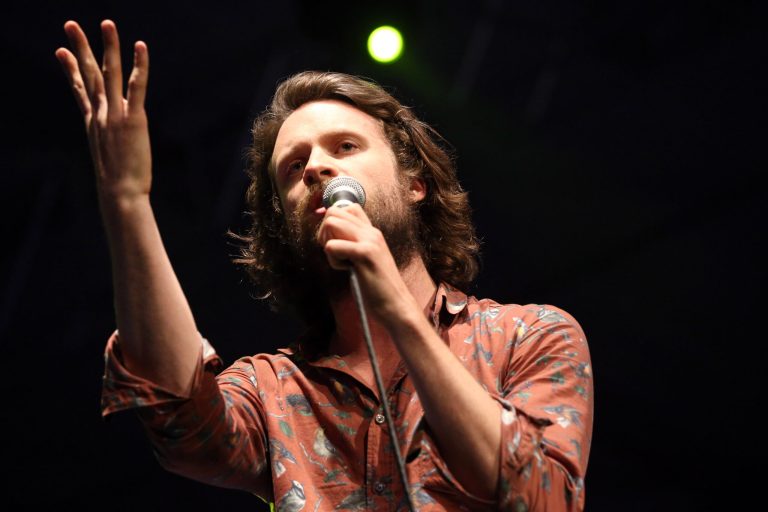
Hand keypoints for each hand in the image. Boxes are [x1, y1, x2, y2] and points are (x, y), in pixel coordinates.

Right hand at [55, 20, 150, 205]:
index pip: (80, 90)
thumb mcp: (109, 156)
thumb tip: (114, 142)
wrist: (119, 193)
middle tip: (70, 24)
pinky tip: (140, 46)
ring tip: (107, 23)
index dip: (70, 68)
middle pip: (89, 75)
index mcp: (94, 122)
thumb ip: (110, 142)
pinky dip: (139, 65)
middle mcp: (101, 114)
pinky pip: (136, 86)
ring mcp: (115, 115)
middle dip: (79, 48)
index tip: (60, 50)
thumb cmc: (118, 181)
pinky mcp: (133, 119)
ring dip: (108, 46)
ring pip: (110, 73)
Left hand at [318, 204, 418, 321]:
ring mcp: (369, 241)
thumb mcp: (368, 259)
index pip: (346, 208)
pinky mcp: (365, 254)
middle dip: (324, 232)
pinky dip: (333, 260)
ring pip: (331, 224)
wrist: (397, 304)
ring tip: (341, 261)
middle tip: (334, 253)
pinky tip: (346, 270)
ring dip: (328, 244)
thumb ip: (355, 245)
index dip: (332, 223)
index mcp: (372, 232)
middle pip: (333, 212)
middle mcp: (371, 232)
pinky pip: (332, 246)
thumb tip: (332, 238)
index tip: (336, 244)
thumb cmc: (379, 286)